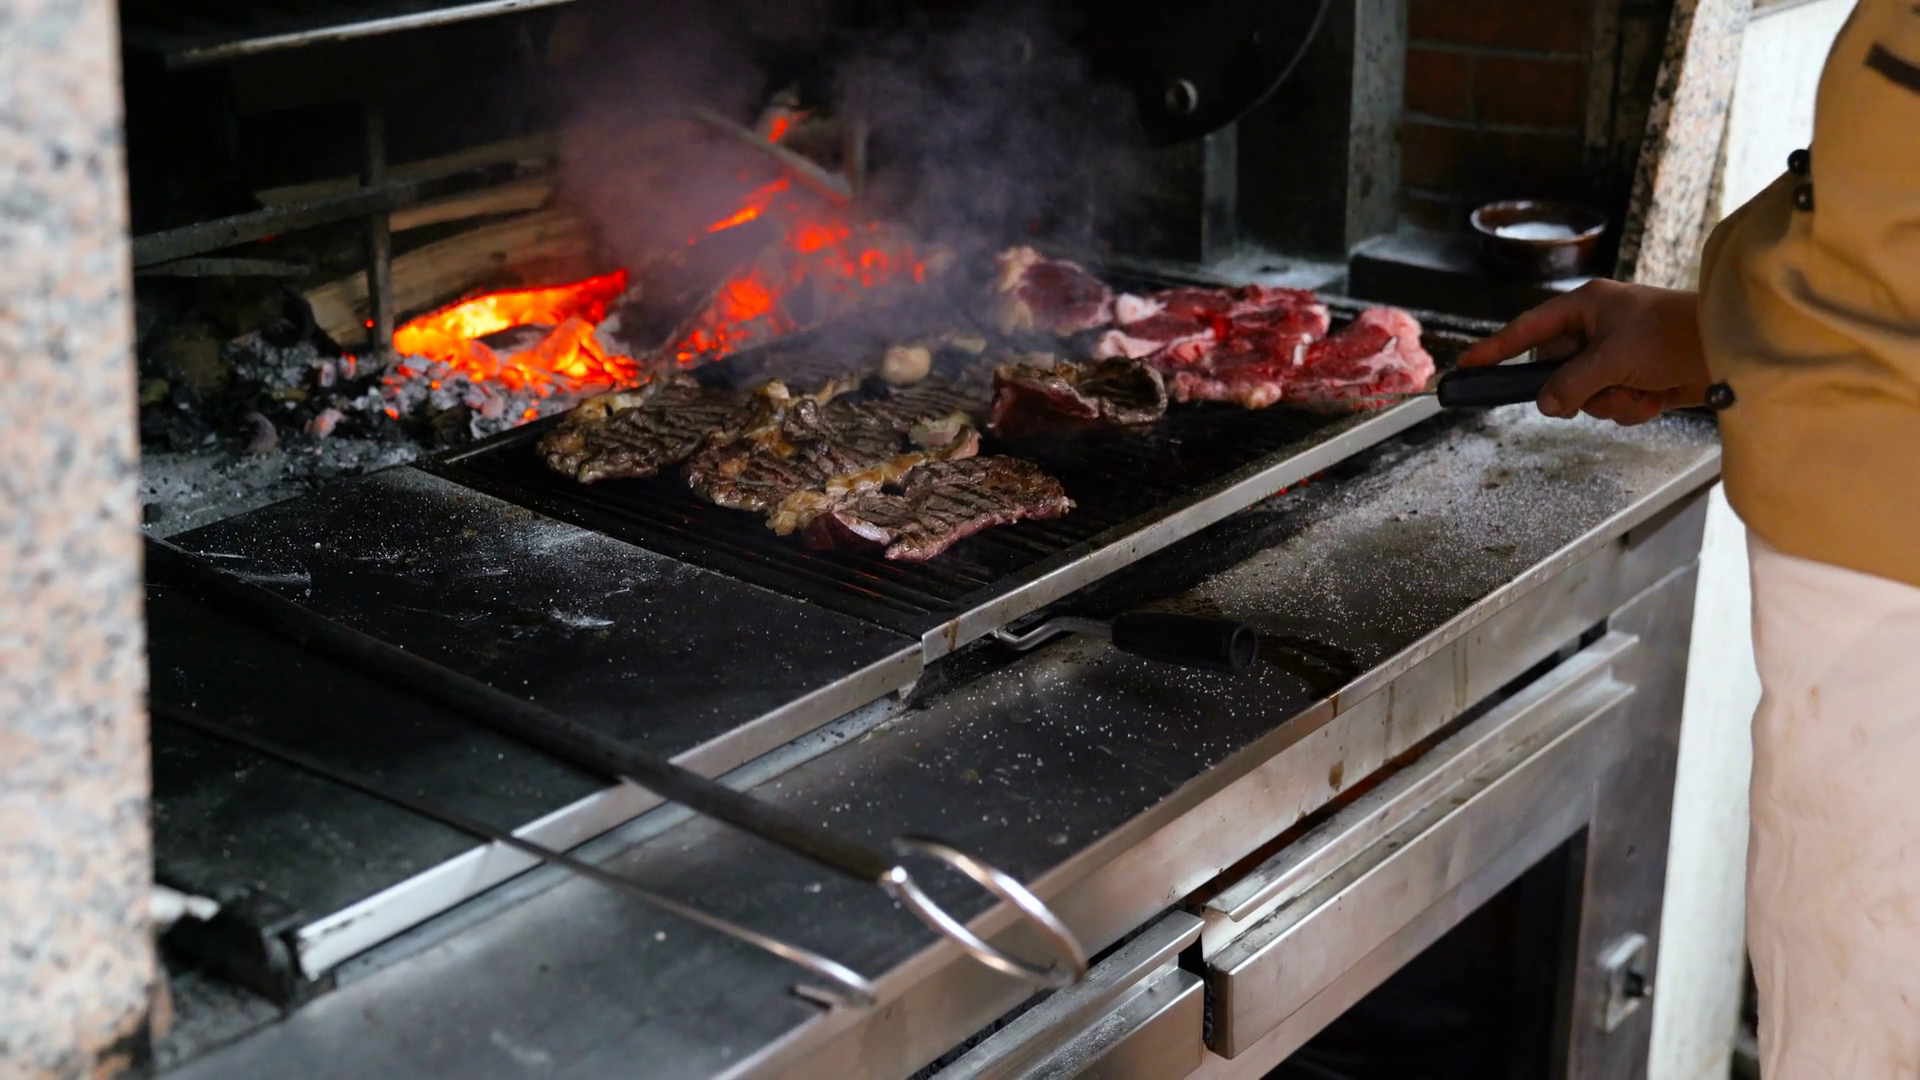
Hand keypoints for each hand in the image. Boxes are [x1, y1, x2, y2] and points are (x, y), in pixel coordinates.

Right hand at [1457, 280, 1709, 424]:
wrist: (1731, 350)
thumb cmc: (1672, 335)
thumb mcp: (1611, 358)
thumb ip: (1570, 383)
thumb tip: (1547, 404)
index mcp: (1586, 306)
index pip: (1527, 329)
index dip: (1496, 348)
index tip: (1468, 363)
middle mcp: (1598, 328)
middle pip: (1558, 372)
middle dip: (1579, 391)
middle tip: (1599, 391)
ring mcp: (1618, 355)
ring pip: (1586, 394)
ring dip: (1610, 401)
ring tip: (1640, 391)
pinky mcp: (1638, 377)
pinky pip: (1614, 403)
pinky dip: (1632, 406)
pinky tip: (1655, 396)